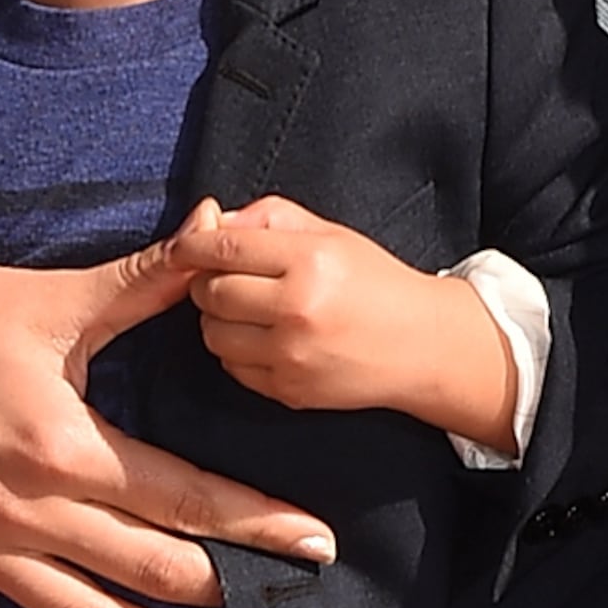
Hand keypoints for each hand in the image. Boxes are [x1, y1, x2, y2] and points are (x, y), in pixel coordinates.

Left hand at [179, 196, 516, 445]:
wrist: (423, 346)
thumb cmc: (377, 283)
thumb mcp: (332, 235)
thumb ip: (271, 217)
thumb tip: (212, 222)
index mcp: (311, 261)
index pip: (225, 248)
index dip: (193, 246)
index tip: (184, 247)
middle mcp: (298, 308)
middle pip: (212, 292)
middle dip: (208, 282)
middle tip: (229, 278)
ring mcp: (292, 355)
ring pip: (213, 333)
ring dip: (220, 319)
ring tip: (251, 310)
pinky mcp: (290, 389)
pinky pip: (233, 366)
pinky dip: (238, 351)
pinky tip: (267, 339)